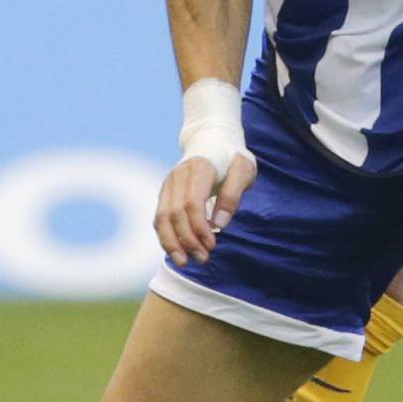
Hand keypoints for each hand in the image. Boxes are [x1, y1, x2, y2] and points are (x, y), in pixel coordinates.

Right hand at [153, 151, 254, 265]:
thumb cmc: (232, 158)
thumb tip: (219, 224)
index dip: (199, 227)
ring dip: (171, 243)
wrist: (213, 139)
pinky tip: (176, 252)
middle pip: (175, 213)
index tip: (212, 245)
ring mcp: (168, 184)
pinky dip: (165, 236)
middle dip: (188, 240)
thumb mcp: (244, 170)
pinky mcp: (165, 192)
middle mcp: (178, 175)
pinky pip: (159, 217)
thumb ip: (233, 194)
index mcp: (199, 168)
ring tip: (184, 262)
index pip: (193, 203)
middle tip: (204, 259)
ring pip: (162, 217)